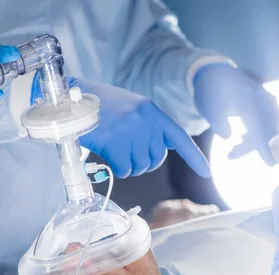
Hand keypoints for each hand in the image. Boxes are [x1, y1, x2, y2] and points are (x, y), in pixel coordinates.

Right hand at [31, 77, 209, 178]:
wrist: (71, 98)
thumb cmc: (99, 105)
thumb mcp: (130, 109)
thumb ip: (146, 126)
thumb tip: (156, 153)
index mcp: (152, 112)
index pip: (179, 138)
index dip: (194, 157)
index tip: (207, 173)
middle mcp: (145, 122)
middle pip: (156, 159)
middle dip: (144, 162)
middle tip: (127, 153)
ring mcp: (131, 132)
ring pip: (140, 167)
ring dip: (128, 166)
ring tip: (114, 150)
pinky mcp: (115, 143)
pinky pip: (124, 169)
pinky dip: (117, 168)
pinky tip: (107, 155)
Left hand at [193, 64, 278, 164]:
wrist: (214, 72)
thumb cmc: (210, 92)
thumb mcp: (208, 108)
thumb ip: (218, 122)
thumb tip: (228, 137)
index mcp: (249, 102)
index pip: (260, 129)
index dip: (265, 148)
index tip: (271, 164)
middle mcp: (262, 100)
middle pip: (269, 130)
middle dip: (257, 147)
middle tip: (230, 155)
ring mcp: (267, 99)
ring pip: (271, 127)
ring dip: (257, 141)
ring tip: (233, 149)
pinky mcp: (267, 101)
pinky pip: (270, 121)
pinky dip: (260, 133)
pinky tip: (243, 138)